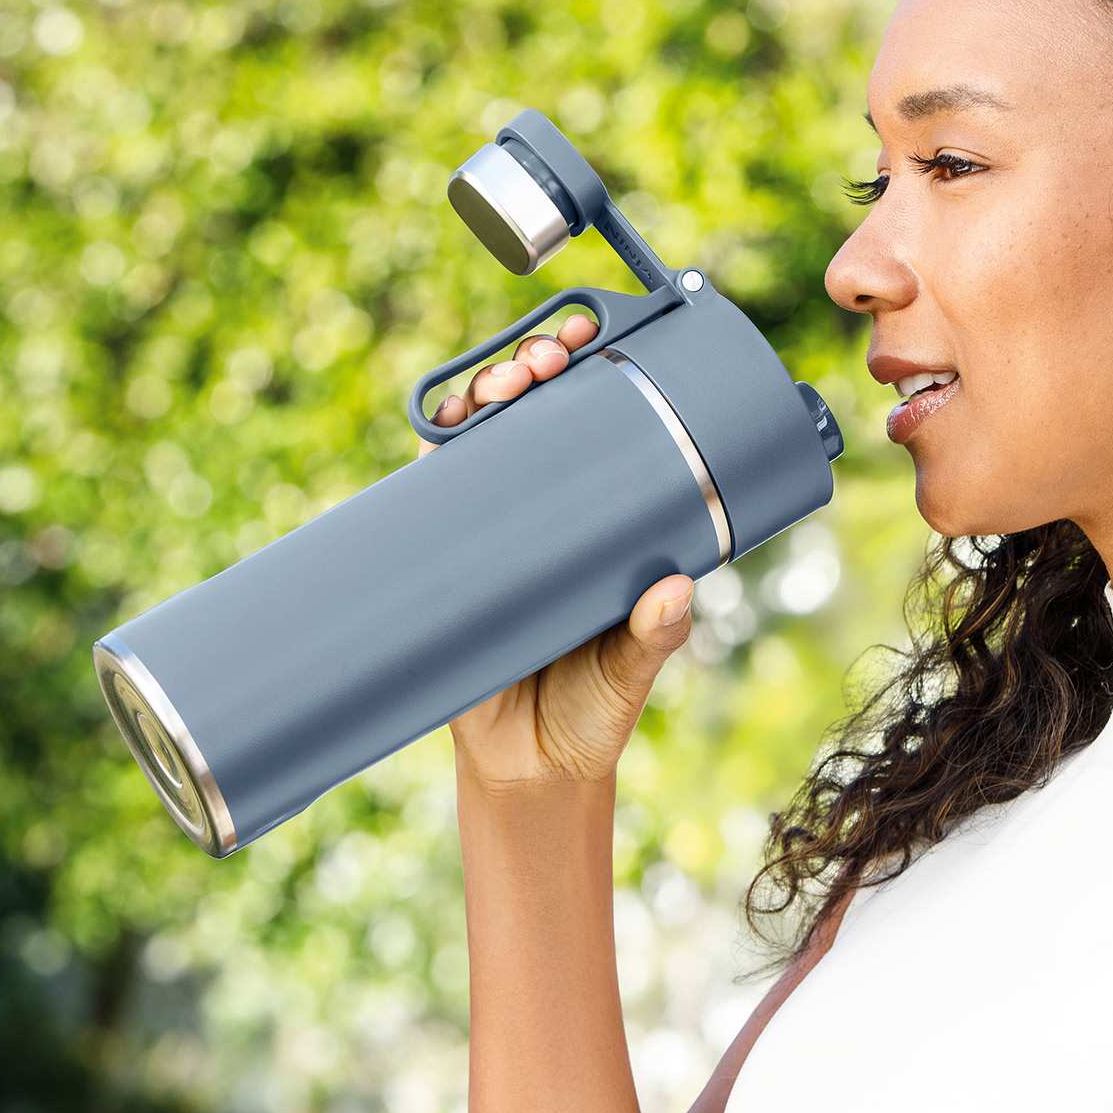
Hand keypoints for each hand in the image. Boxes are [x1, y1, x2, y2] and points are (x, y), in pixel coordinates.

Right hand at [417, 313, 694, 790]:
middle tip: (548, 361)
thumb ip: (655, 634)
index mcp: (597, 526)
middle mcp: (544, 516)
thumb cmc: (592, 710)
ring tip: (505, 383)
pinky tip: (442, 422)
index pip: (596, 432)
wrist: (526, 769)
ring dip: (486, 395)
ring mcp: (492, 533)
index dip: (593, 381)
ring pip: (483, 443)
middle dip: (535, 372)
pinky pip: (433, 496)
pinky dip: (435, 451)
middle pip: (534, 420)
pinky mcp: (445, 562)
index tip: (597, 342)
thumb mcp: (631, 668)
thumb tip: (679, 589)